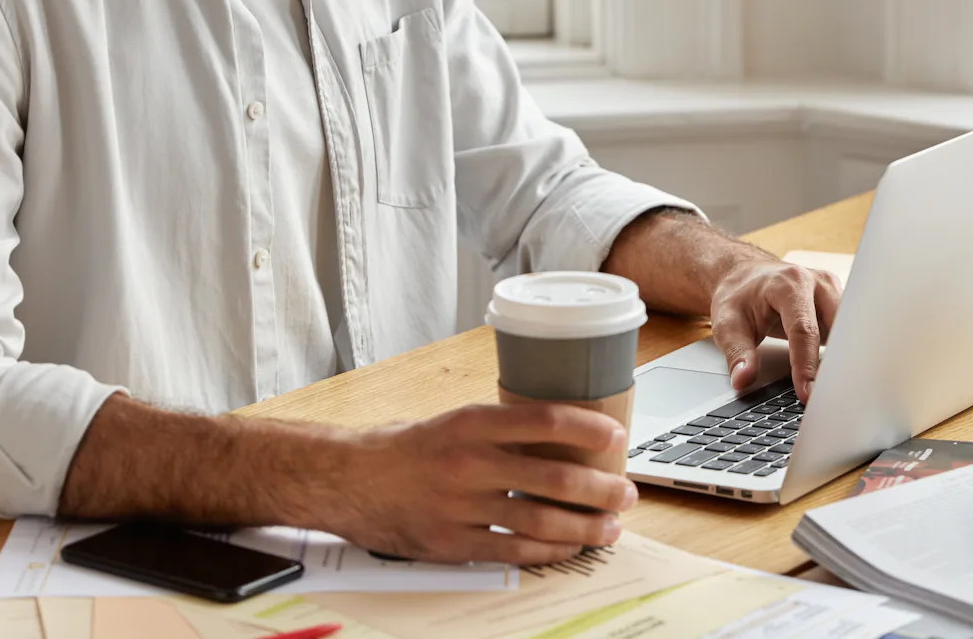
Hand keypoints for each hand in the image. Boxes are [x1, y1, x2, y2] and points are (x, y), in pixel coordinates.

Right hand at [326, 402, 638, 563]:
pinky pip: (514, 552)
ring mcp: (462, 506)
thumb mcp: (454, 421)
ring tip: (609, 527)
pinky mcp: (453, 543)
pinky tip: (569, 548)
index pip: (547, 420)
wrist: (348, 479)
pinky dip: (549, 552)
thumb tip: (559, 437)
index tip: (616, 436)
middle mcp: (470, 463)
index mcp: (473, 423)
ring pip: (541, 521)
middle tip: (625, 492)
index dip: (589, 429)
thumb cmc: (404, 447)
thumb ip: (500, 430)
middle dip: (600, 488)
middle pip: (554, 477)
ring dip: (584, 526)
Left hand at [709, 256, 841, 400]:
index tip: (806, 393)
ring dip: (842, 359)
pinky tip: (835, 375)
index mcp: (790, 284)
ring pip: (847, 330)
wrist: (745, 277)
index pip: (804, 331)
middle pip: (836, 329)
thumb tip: (743, 380)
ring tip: (834, 390)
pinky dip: (841, 353)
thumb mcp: (727, 323)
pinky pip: (846, 331)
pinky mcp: (837, 303)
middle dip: (835, 364)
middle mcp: (817, 283)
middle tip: (827, 397)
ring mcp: (831, 291)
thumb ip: (737, 353)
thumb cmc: (738, 296)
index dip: (806, 366)